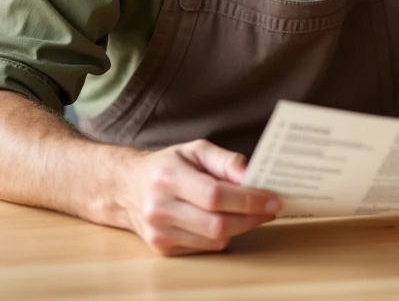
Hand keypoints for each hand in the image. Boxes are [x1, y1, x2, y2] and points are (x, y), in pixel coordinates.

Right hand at [114, 139, 281, 255]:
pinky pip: (205, 248)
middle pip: (216, 223)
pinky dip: (222, 236)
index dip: (248, 200)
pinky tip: (228, 222)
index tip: (272, 199)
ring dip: (241, 228)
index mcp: (168, 177)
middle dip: (251, 218)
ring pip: (213, 240)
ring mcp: (159, 232)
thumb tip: (253, 176)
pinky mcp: (162, 248)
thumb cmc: (167, 165)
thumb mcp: (195, 150)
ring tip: (254, 214)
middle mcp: (160, 207)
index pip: (215, 195)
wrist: (126, 187)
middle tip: (271, 209)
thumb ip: (226, 161)